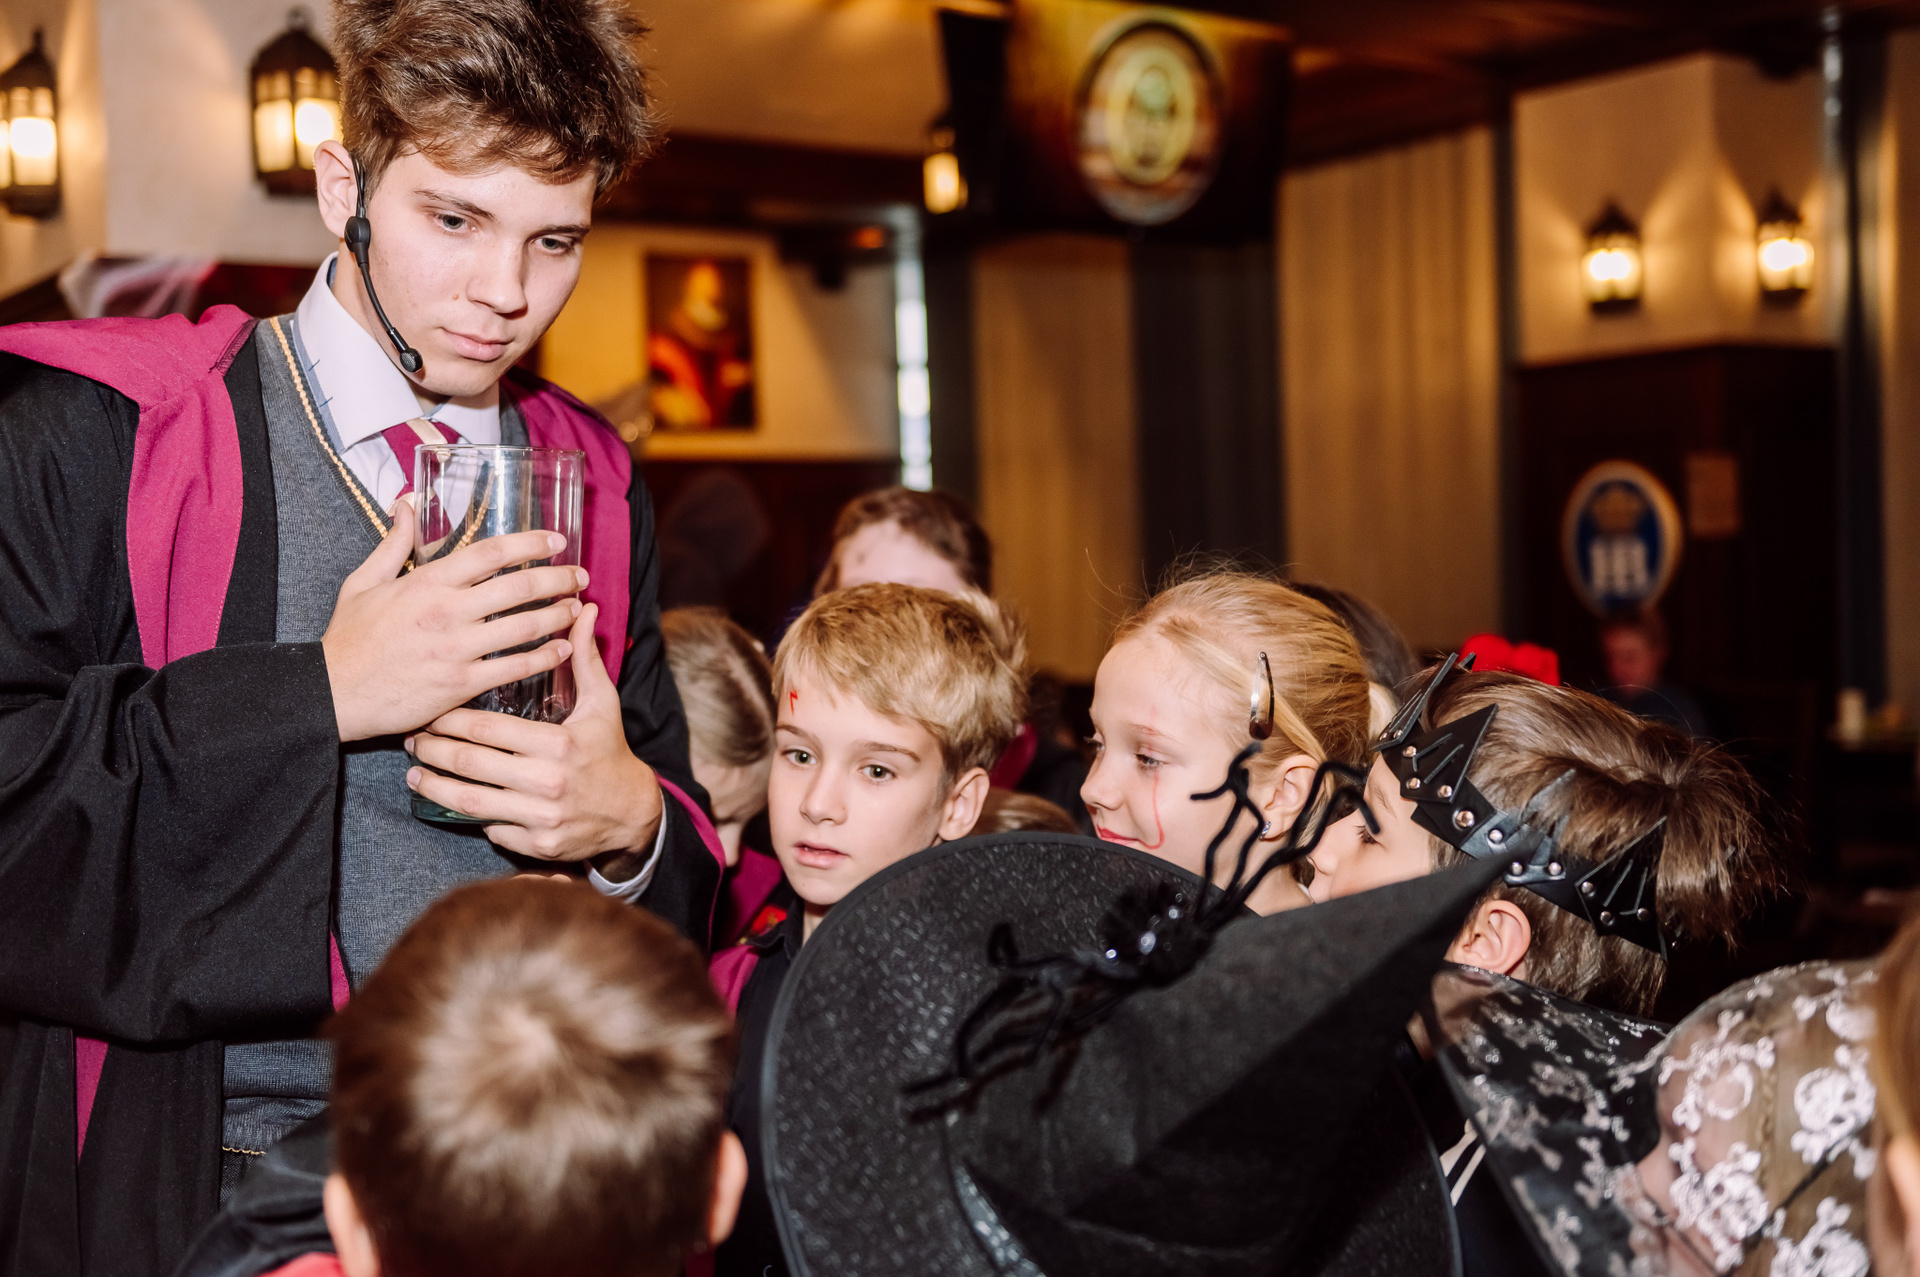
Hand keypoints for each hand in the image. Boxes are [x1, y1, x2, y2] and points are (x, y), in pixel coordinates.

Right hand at [321, 498, 588, 741]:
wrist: (331, 694)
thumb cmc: (347, 639)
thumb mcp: (364, 582)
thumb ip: (392, 542)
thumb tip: (405, 501)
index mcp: (427, 582)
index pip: (491, 553)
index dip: (530, 544)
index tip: (556, 541)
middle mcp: (447, 611)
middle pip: (518, 587)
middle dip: (557, 579)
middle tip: (580, 576)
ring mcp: (456, 649)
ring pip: (523, 627)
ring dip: (557, 616)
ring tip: (577, 609)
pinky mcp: (460, 684)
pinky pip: (513, 667)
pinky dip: (543, 657)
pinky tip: (561, 650)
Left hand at [404, 604, 664, 866]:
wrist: (633, 812)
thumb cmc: (610, 750)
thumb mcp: (603, 703)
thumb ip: (586, 658)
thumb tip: (585, 610)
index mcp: (559, 743)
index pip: (488, 728)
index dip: (451, 720)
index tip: (430, 712)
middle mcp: (548, 782)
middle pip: (471, 764)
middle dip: (433, 749)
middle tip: (412, 738)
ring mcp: (542, 818)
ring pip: (471, 801)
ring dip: (435, 786)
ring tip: (415, 773)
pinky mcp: (538, 846)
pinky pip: (491, 828)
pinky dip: (468, 815)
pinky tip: (449, 801)